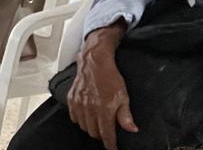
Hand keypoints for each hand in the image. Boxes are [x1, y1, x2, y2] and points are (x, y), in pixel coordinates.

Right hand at [68, 28, 136, 149]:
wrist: (94, 61)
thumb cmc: (110, 76)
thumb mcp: (123, 96)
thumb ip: (125, 115)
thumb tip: (131, 129)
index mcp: (104, 109)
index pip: (106, 134)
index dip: (110, 144)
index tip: (113, 148)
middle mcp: (89, 108)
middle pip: (94, 132)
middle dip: (101, 135)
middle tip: (107, 132)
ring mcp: (79, 104)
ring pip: (83, 126)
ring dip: (90, 128)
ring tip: (97, 124)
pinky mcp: (71, 99)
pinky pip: (74, 117)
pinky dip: (80, 120)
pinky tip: (86, 117)